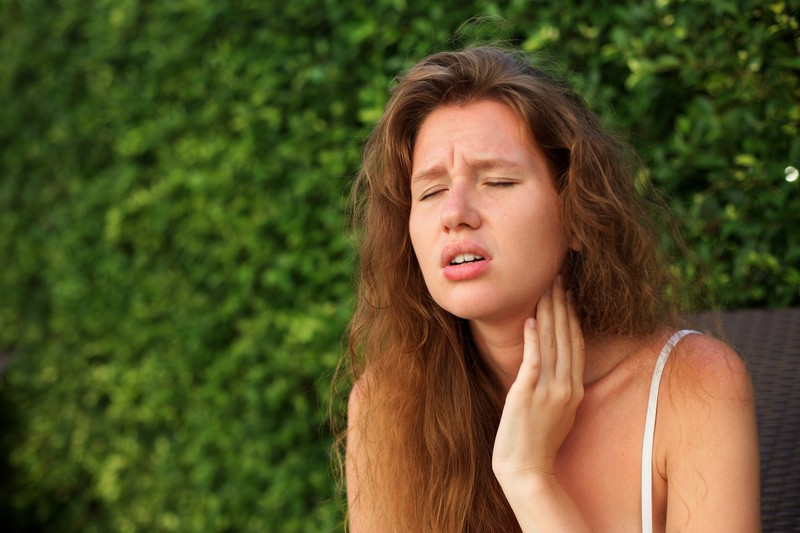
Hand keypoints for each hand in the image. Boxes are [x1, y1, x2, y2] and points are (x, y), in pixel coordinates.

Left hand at [492, 275, 584, 482]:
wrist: (527, 472)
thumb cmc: (536, 444)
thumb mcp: (556, 412)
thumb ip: (557, 387)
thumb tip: (551, 364)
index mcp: (574, 390)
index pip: (576, 344)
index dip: (572, 316)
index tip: (567, 293)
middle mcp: (566, 388)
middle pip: (566, 337)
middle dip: (561, 305)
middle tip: (556, 278)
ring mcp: (548, 392)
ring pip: (552, 343)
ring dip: (548, 313)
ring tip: (545, 289)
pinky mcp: (527, 396)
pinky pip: (533, 361)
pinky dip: (532, 339)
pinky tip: (529, 320)